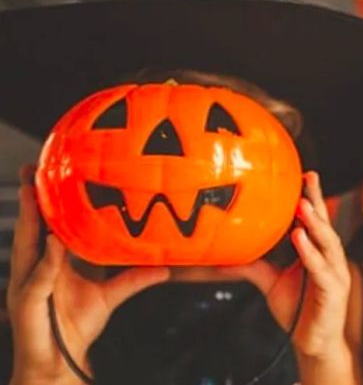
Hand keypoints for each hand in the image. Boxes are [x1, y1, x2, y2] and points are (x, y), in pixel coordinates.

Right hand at [8, 165, 169, 384]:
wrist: (61, 360)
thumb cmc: (77, 325)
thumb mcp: (110, 295)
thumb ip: (133, 278)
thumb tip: (165, 268)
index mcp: (53, 261)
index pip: (48, 225)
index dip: (48, 201)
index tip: (50, 174)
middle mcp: (37, 267)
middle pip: (31, 228)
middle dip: (31, 200)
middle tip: (33, 172)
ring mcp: (28, 283)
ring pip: (27, 246)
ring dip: (32, 221)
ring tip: (36, 195)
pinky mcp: (26, 302)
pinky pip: (38, 278)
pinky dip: (48, 261)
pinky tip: (55, 244)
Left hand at [218, 172, 350, 358]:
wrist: (314, 344)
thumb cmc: (300, 311)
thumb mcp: (272, 283)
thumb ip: (254, 267)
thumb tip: (225, 257)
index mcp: (320, 253)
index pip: (317, 221)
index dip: (313, 197)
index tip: (306, 174)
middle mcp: (331, 259)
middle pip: (326, 225)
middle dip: (317, 201)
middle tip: (308, 178)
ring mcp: (335, 275)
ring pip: (328, 244)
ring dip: (315, 224)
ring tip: (302, 205)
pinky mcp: (333, 293)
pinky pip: (321, 269)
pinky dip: (311, 253)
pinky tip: (299, 238)